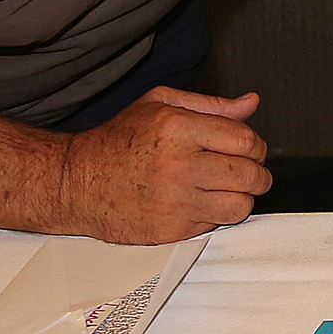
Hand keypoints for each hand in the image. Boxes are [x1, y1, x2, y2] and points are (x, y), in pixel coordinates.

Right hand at [56, 88, 272, 243]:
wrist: (76, 183)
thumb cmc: (116, 142)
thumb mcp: (159, 105)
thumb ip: (210, 105)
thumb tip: (249, 104)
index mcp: (178, 129)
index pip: (246, 141)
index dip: (255, 146)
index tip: (249, 150)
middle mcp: (179, 166)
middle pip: (249, 175)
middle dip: (256, 174)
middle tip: (246, 172)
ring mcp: (176, 201)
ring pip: (240, 206)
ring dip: (240, 198)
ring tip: (225, 189)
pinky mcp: (171, 229)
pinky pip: (216, 225)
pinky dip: (214, 215)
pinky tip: (198, 202)